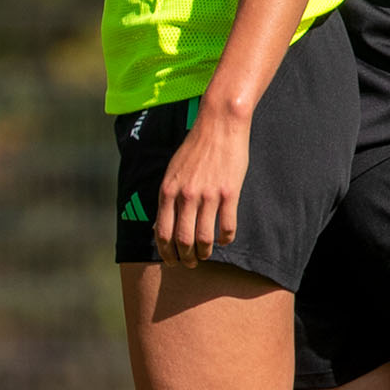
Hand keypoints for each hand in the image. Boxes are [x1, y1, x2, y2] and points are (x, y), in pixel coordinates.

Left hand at [156, 108, 249, 268]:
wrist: (219, 124)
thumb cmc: (195, 148)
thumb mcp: (172, 171)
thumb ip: (167, 198)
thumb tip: (159, 226)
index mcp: (168, 191)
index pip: (162, 232)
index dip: (166, 252)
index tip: (171, 261)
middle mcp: (186, 196)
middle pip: (182, 240)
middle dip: (185, 259)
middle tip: (190, 264)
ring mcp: (208, 195)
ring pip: (204, 238)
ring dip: (205, 253)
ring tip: (206, 256)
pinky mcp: (230, 193)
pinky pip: (227, 226)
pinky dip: (226, 239)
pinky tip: (225, 240)